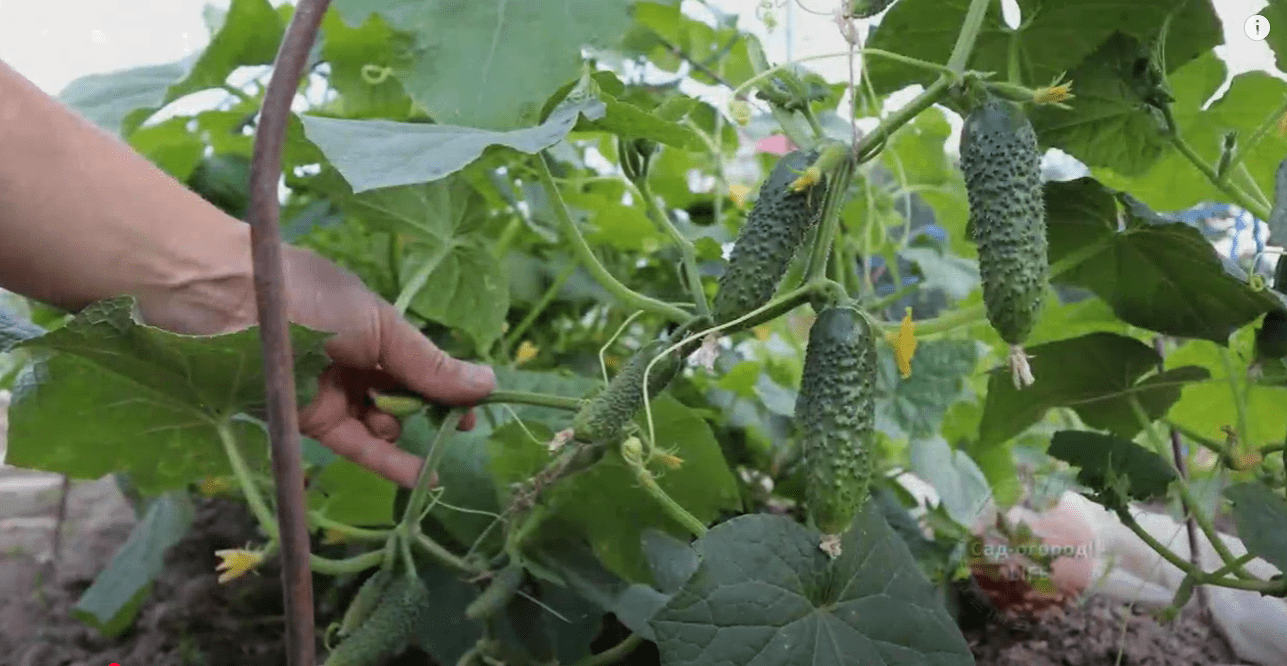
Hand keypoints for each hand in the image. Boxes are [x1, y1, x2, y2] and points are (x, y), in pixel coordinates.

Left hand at [280, 247, 495, 486]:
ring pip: (382, 422)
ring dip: (406, 435)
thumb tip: (488, 383)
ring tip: (425, 443)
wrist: (230, 305)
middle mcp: (356, 358)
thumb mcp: (381, 327)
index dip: (448, 387)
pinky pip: (355, 444)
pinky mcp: (308, 421)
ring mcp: (332, 391)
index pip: (421, 363)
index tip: (474, 412)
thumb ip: (429, 366)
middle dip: (431, 413)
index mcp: (374, 326)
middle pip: (404, 394)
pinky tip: (420, 476)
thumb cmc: (310, 299)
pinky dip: (387, 461)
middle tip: (458, 432)